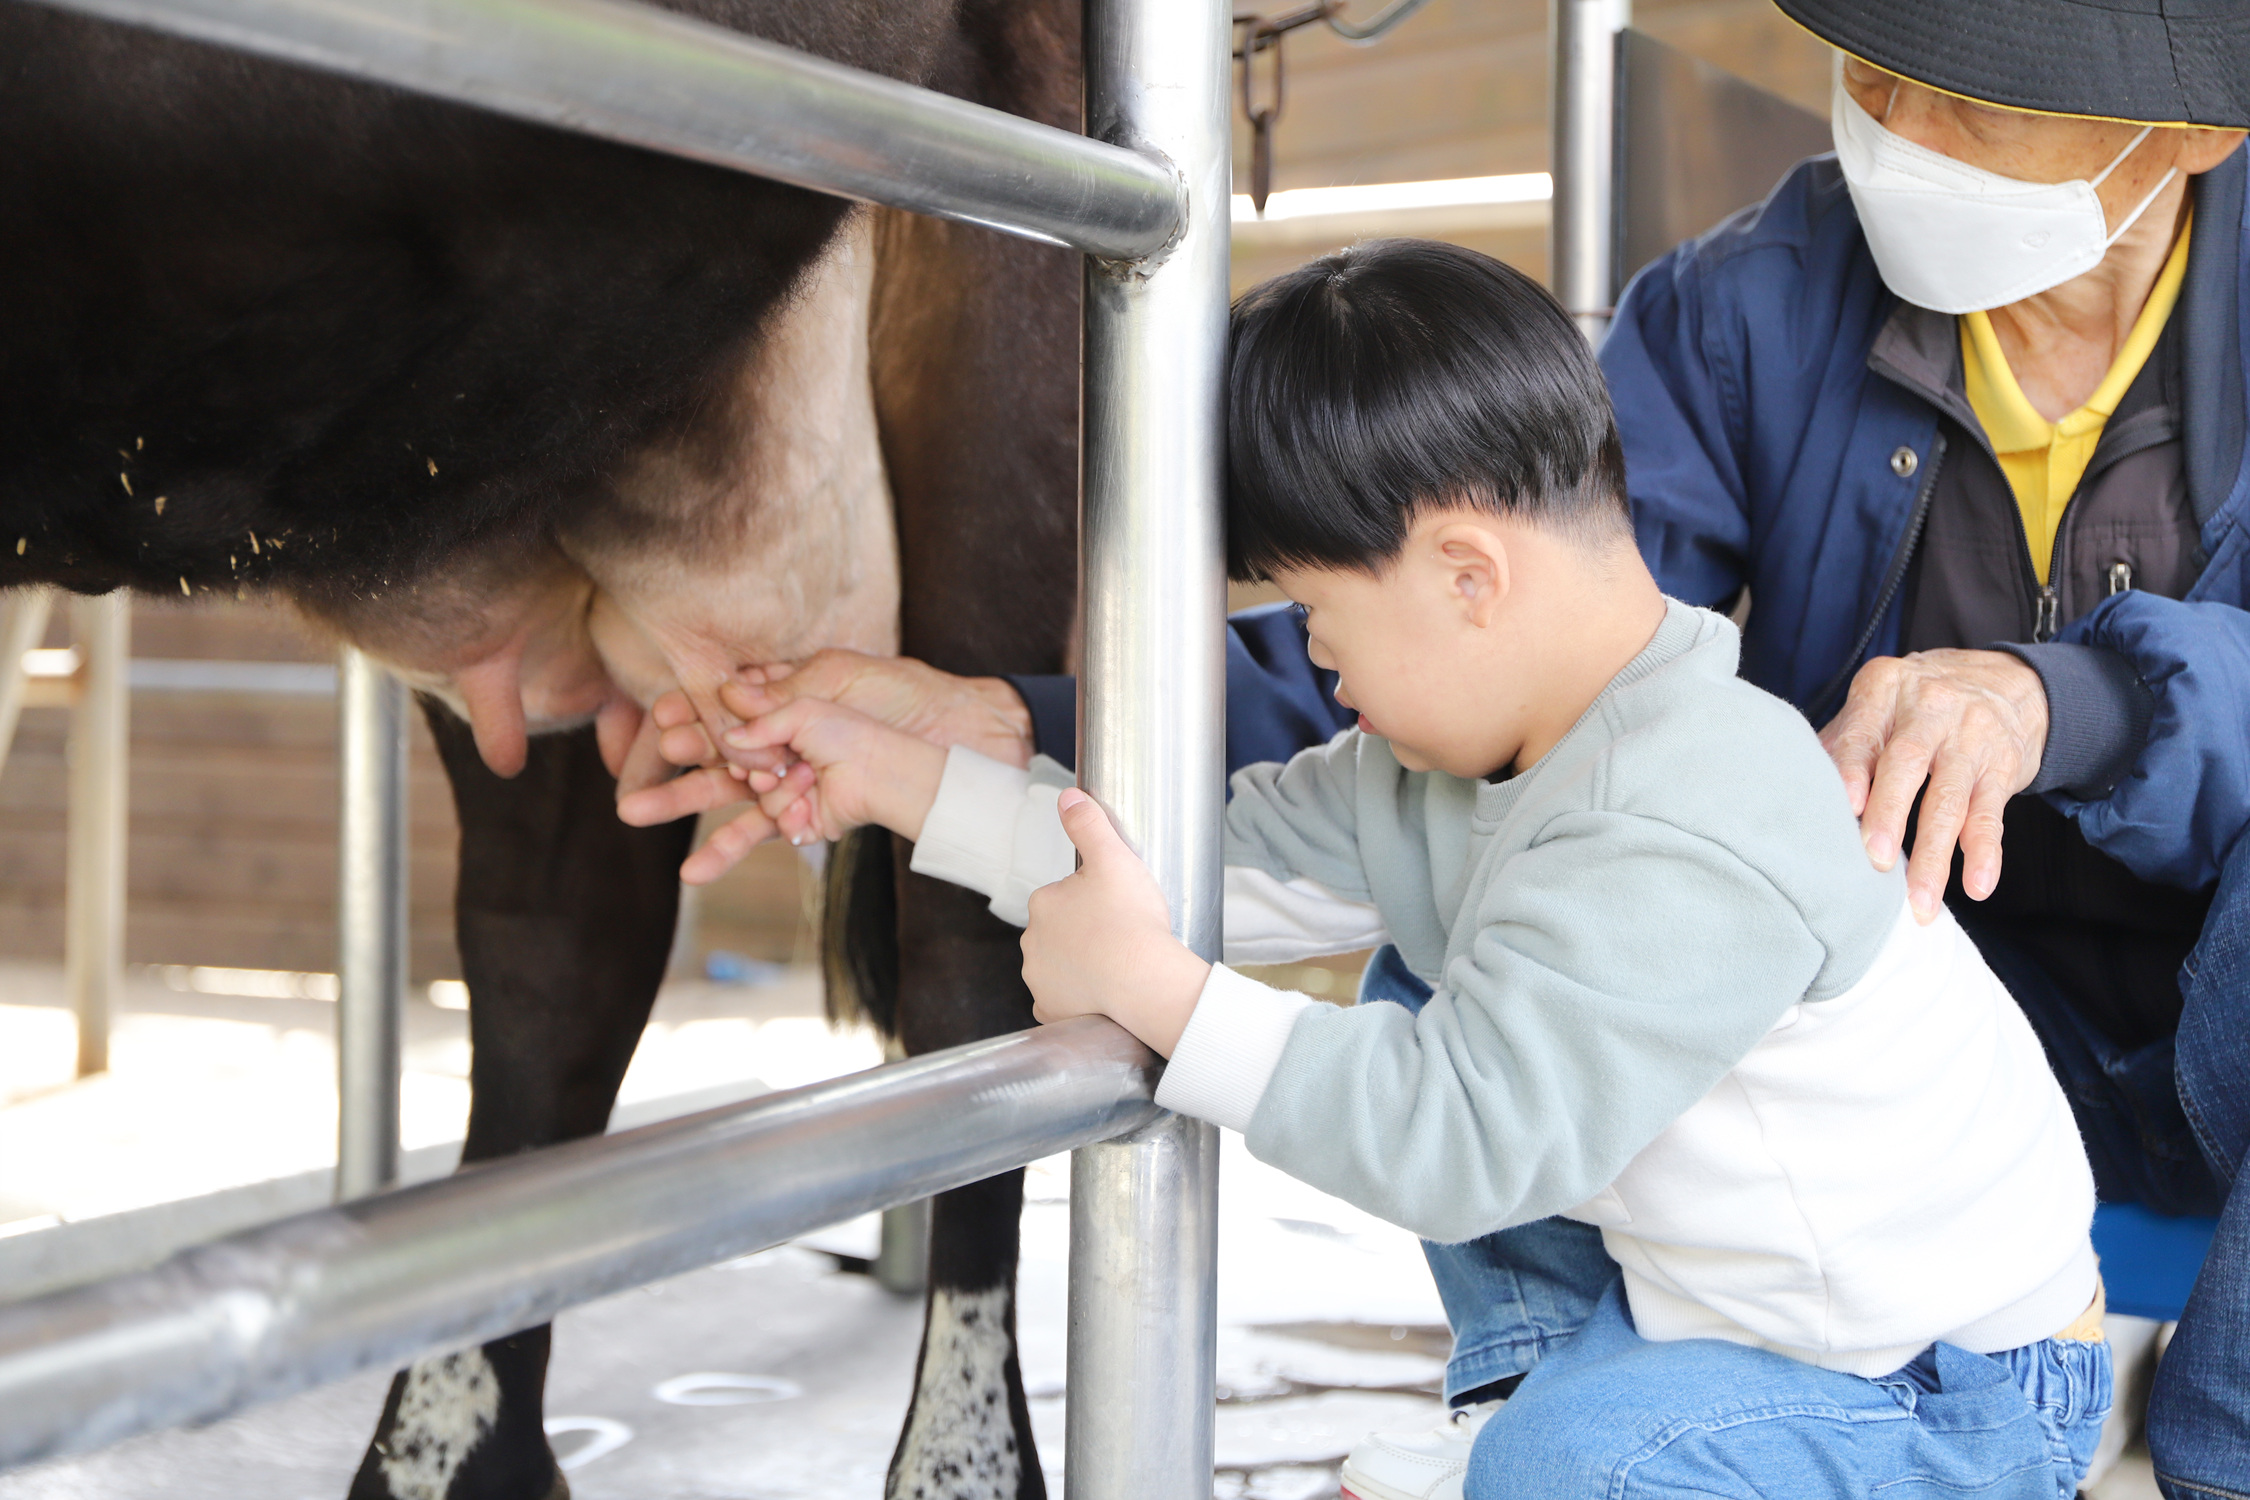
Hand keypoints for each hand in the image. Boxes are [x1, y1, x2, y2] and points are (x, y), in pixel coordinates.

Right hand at [614, 649, 1036, 829]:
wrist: (947, 739)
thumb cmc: (894, 696)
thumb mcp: (832, 682)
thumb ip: (779, 698)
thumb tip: (727, 699)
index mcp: (780, 696)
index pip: (719, 703)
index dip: (686, 712)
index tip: (655, 716)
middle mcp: (776, 738)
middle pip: (710, 750)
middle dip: (672, 758)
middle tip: (631, 766)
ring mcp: (787, 778)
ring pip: (725, 794)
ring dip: (683, 802)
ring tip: (634, 812)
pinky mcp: (805, 815)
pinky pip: (759, 832)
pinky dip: (726, 850)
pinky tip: (692, 871)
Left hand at [1021, 789, 1209, 1055]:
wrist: (1144, 983)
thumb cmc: (1132, 921)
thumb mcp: (1114, 859)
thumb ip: (1088, 824)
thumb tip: (1067, 796)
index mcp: (1042, 903)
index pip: (1063, 895)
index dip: (1092, 898)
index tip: (1117, 906)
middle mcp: (1031, 942)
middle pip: (1059, 930)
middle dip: (1083, 931)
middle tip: (1121, 934)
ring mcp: (1039, 980)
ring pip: (1059, 965)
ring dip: (1080, 964)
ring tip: (1116, 964)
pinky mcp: (1051, 1010)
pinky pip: (1060, 1000)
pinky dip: (1076, 996)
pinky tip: (1101, 992)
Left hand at [1819, 649, 2047, 922]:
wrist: (2003, 681)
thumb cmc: (1913, 707)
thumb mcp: (1876, 706)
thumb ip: (1840, 745)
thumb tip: (1794, 792)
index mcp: (1883, 691)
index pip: (1863, 733)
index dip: (1852, 769)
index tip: (1846, 805)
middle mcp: (1930, 709)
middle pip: (1908, 764)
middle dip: (1890, 814)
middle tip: (1875, 860)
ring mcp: (1970, 738)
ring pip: (1950, 799)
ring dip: (1934, 854)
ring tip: (1920, 902)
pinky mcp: (2001, 769)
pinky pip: (1990, 814)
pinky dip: (1984, 852)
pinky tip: (1977, 886)